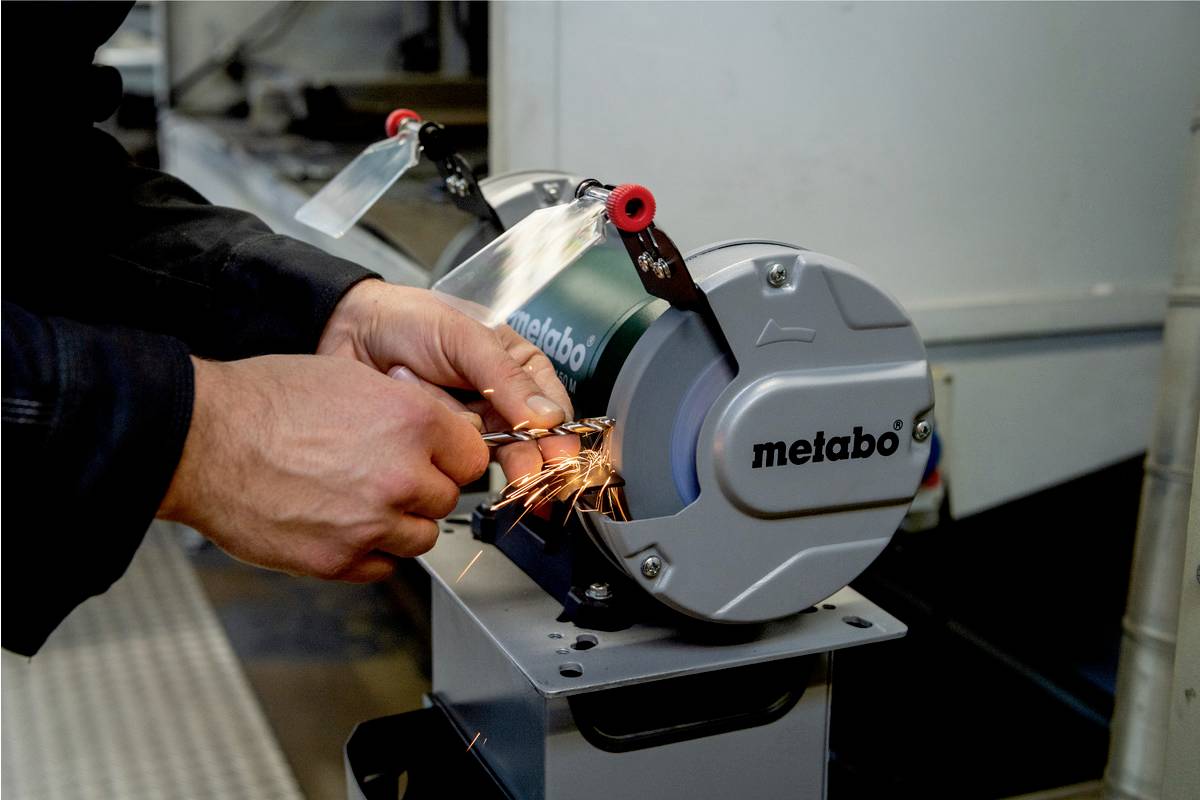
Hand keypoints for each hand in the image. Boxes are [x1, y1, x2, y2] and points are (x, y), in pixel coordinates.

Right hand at [159, 354, 488, 580]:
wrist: (203, 440)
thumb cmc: (265, 402)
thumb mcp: (350, 377)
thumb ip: (406, 408)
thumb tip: (440, 428)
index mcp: (412, 422)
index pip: (472, 456)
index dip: (451, 457)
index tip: (438, 459)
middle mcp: (400, 475)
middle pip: (447, 499)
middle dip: (423, 490)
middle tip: (388, 477)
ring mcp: (370, 523)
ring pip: (420, 538)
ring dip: (399, 524)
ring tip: (361, 500)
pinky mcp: (337, 560)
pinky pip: (381, 567)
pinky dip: (368, 552)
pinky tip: (341, 525)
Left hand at [318, 279, 578, 479]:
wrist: (348, 331)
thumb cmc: (409, 320)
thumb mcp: (464, 337)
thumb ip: (505, 377)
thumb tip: (548, 418)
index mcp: (517, 366)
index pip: (552, 408)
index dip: (558, 437)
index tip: (558, 460)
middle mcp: (498, 400)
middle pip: (527, 443)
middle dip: (520, 456)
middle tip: (522, 475)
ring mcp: (468, 425)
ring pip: (484, 450)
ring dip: (460, 428)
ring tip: (427, 389)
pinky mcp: (437, 444)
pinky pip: (448, 455)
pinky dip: (432, 435)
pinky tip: (414, 399)